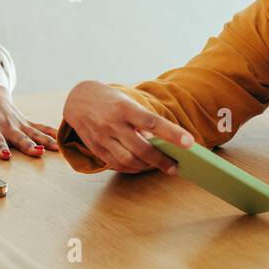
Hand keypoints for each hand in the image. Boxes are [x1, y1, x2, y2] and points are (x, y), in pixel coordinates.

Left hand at [0, 80, 60, 159]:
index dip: (0, 147)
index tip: (6, 155)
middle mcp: (8, 126)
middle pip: (19, 138)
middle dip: (28, 145)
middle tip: (37, 152)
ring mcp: (19, 124)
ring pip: (34, 133)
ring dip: (45, 140)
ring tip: (55, 148)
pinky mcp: (26, 122)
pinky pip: (41, 127)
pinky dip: (51, 132)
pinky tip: (61, 139)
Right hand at [62, 80, 192, 173]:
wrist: (78, 100)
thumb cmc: (112, 101)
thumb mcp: (129, 103)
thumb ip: (144, 122)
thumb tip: (161, 145)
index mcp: (125, 108)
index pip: (153, 122)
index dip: (172, 133)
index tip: (190, 143)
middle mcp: (112, 123)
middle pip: (142, 148)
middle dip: (162, 160)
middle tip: (176, 166)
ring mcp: (102, 137)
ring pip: (129, 160)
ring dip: (148, 166)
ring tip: (163, 166)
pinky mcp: (95, 148)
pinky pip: (117, 164)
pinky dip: (133, 168)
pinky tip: (143, 166)